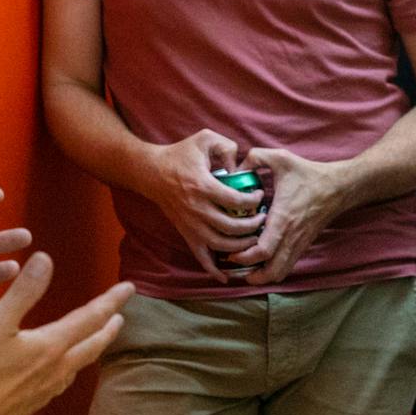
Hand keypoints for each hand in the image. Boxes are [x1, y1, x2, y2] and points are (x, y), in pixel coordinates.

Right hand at [0, 252, 132, 414]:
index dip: (112, 300)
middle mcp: (57, 369)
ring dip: (94, 347)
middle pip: (93, 344)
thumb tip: (46, 259)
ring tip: (98, 339)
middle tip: (121, 316)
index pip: (91, 317)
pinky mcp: (34, 404)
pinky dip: (74, 366)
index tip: (129, 288)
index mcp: (52, 346)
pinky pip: (65, 380)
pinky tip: (63, 370)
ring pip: (81, 364)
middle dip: (109, 327)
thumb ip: (23, 291)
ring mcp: (47, 389)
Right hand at [147, 129, 265, 281]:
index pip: (236, 201)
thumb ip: (226, 146)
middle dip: (253, 227)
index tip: (260, 195)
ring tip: (254, 238)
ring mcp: (191, 225)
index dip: (254, 201)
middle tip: (263, 219)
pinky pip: (200, 257)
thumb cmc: (180, 154)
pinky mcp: (186, 234)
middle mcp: (198, 209)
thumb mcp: (204, 138)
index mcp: (204, 186)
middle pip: (232, 227)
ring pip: (221, 245)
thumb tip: (242, 164)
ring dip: (241, 246)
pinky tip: (227, 276)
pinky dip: (214, 270)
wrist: (152, 173)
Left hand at [219, 148, 348, 285]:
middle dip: (252, 275)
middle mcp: (291, 236)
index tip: (230, 253)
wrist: (338, 186)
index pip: (263, 251)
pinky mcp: (303, 245)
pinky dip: (273, 270)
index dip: (244, 257)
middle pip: (272, 271)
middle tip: (234, 266)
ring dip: (262, 276)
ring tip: (246, 268)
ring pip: (281, 273)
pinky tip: (262, 261)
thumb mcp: (281, 158)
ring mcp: (299, 243)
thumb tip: (235, 167)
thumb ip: (255, 157)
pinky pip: (287, 266)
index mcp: (283, 218)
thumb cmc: (309, 174)